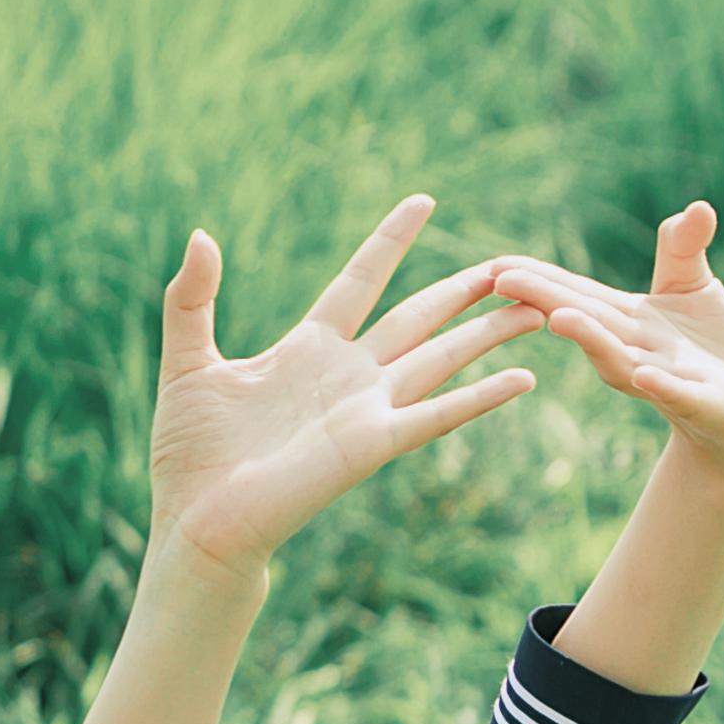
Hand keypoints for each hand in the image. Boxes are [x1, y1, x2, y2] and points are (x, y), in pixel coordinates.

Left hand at [147, 195, 544, 572]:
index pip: (360, 280)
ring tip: (536, 309)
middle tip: (510, 263)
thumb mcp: (187, 361)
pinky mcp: (371, 445)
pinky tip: (523, 378)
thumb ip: (192, 298)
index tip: (423, 201)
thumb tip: (201, 235)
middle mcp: (346, 373)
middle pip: (418, 316)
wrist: (194, 522)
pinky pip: (435, 416)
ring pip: (440, 357)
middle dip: (462, 289)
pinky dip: (479, 397)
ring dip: (487, 333)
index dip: (390, 241)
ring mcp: (364, 408)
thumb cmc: (188, 453)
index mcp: (307, 348)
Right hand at [475, 204, 723, 494]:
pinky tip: (645, 374)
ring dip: (590, 340)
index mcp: (624, 322)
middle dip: (545, 300)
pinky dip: (661, 385)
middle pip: (586, 320)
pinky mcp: (705, 404)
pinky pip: (679, 394)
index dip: (537, 278)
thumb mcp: (695, 289)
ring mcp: (665, 381)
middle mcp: (633, 352)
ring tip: (560, 318)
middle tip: (500, 279)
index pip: (575, 294)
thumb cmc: (714, 351)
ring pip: (620, 360)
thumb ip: (683, 248)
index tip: (495, 263)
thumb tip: (695, 205)